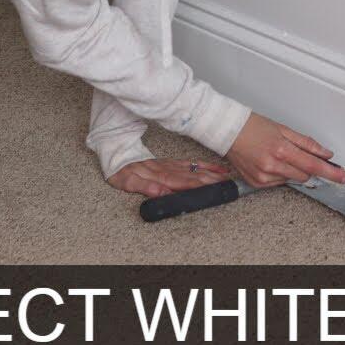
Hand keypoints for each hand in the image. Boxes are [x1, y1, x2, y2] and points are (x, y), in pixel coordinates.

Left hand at [107, 158, 230, 197]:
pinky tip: (216, 169)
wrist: (117, 152)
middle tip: (227, 186)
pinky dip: (205, 166)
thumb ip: (143, 186)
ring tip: (227, 178)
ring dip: (211, 174)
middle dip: (211, 181)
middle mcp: (168, 170)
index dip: (197, 185)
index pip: (182, 182)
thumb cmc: (120, 170)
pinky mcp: (172, 163)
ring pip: (194, 169)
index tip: (212, 188)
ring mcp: (171, 165)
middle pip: (192, 176)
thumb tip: (160, 191)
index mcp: (158, 176)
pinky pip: (191, 163)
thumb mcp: (125, 181)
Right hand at [226, 113, 344, 188]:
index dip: (331, 172)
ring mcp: (263, 176)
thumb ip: (307, 144)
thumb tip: (325, 154)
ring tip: (276, 154)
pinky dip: (278, 174)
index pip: (314, 165)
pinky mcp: (256, 183)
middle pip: (305, 175)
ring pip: (292, 179)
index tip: (344, 177)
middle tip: (295, 153)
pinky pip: (278, 183)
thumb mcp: (283, 129)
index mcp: (281, 149)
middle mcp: (272, 166)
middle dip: (306, 166)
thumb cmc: (253, 126)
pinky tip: (268, 162)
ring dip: (291, 170)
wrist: (228, 131)